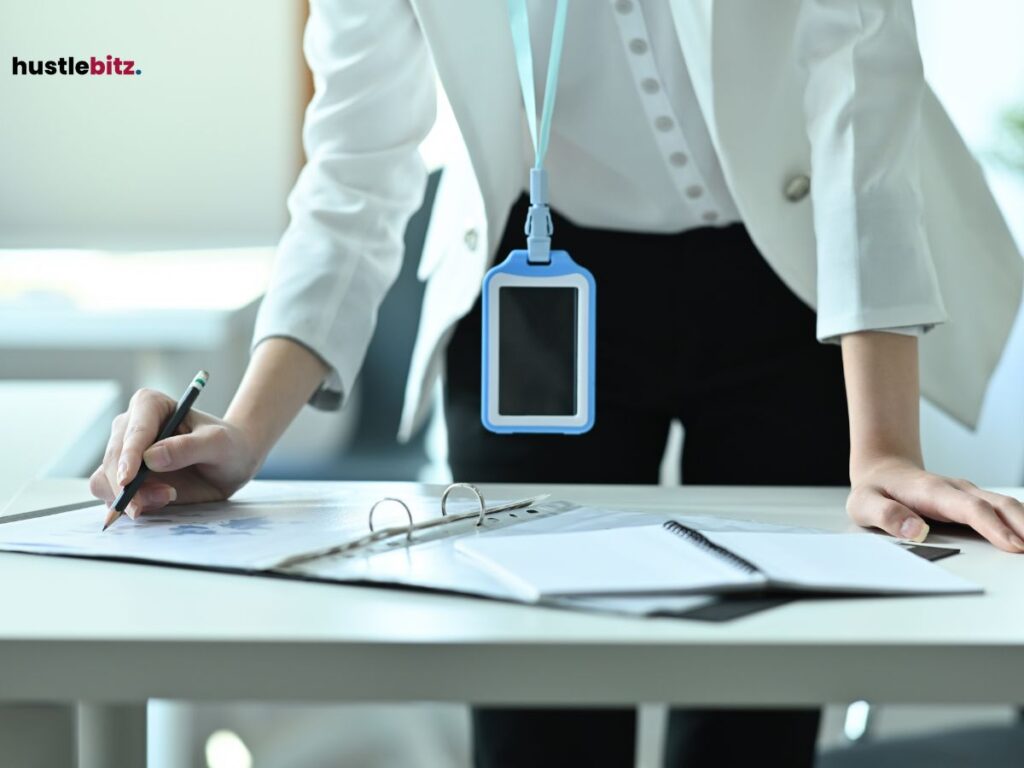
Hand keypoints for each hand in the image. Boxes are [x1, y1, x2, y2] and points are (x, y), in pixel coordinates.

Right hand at [89, 388, 260, 518]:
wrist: (229, 464)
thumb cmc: (227, 446)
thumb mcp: (218, 443)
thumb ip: (188, 447)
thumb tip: (150, 457)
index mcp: (149, 405)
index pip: (134, 430)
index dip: (128, 455)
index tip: (128, 479)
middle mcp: (129, 427)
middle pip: (113, 459)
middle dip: (129, 485)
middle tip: (165, 496)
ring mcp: (124, 455)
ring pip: (105, 480)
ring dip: (128, 498)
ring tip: (167, 498)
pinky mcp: (125, 479)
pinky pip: (112, 497)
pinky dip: (129, 506)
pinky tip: (157, 504)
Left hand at [847, 455, 1023, 552]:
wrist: (883, 470)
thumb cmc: (875, 489)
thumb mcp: (864, 503)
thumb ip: (886, 516)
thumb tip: (916, 532)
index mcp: (932, 491)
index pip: (969, 508)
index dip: (993, 527)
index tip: (1013, 546)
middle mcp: (956, 490)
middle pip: (999, 505)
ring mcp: (968, 494)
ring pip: (1007, 506)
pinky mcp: (974, 501)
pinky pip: (1004, 511)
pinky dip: (1021, 523)